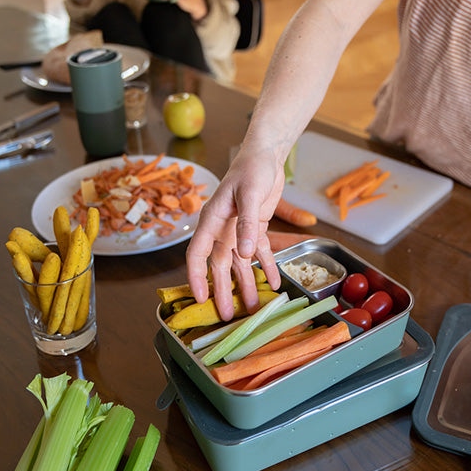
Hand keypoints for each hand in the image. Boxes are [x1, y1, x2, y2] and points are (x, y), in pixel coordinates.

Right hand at [186, 146, 284, 320]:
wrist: (266, 154)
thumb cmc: (251, 168)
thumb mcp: (250, 194)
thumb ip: (246, 224)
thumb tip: (245, 254)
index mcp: (212, 220)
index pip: (197, 254)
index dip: (196, 278)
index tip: (200, 299)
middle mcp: (222, 229)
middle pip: (219, 266)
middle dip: (222, 292)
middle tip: (225, 316)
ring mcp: (238, 230)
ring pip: (239, 264)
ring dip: (245, 285)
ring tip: (251, 307)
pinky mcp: (255, 228)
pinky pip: (260, 253)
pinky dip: (267, 267)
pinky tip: (273, 283)